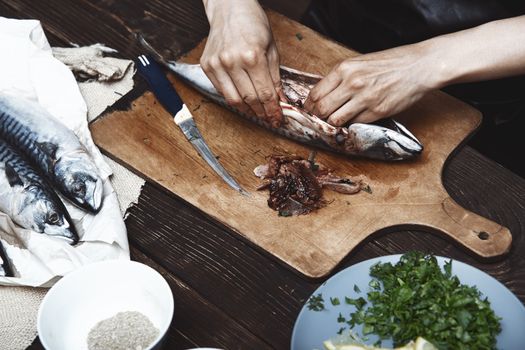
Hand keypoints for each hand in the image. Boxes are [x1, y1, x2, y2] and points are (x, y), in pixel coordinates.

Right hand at [201, 0, 282, 125]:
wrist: (230, 9)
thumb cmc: (253, 25)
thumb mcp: (271, 49)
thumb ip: (275, 77)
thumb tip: (280, 101)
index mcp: (252, 56)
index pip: (265, 93)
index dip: (273, 109)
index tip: (277, 118)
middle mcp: (232, 61)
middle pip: (250, 99)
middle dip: (262, 112)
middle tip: (269, 117)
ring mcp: (217, 64)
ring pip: (234, 100)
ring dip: (247, 110)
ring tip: (257, 112)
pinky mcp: (207, 66)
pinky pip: (222, 91)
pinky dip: (234, 98)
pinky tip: (243, 99)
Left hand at [303, 44, 436, 125]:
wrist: (418, 66)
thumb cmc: (389, 63)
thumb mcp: (359, 63)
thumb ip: (340, 78)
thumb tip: (322, 95)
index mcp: (345, 69)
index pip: (315, 93)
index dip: (309, 106)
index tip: (308, 111)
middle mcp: (352, 83)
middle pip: (322, 109)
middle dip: (317, 117)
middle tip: (318, 120)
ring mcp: (365, 99)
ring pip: (336, 120)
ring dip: (333, 123)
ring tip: (335, 121)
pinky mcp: (378, 111)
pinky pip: (355, 123)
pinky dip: (352, 124)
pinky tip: (354, 120)